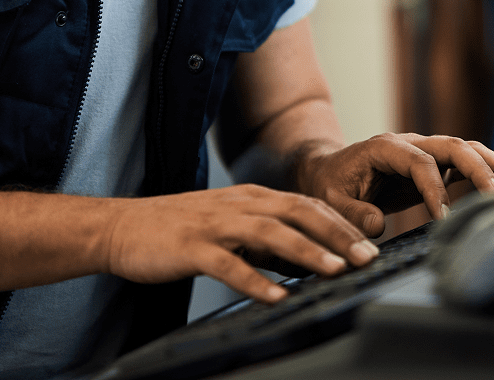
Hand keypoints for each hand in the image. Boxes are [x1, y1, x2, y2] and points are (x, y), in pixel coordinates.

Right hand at [103, 183, 378, 302]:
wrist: (123, 227)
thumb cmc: (178, 229)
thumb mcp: (229, 227)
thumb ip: (265, 239)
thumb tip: (307, 259)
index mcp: (250, 198)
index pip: (306, 204)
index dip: (341, 223)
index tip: (370, 244)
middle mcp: (238, 204)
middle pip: (297, 212)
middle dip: (336, 234)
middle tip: (367, 257)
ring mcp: (215, 224)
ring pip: (270, 233)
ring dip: (306, 251)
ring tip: (334, 271)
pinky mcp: (192, 247)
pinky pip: (228, 264)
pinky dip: (255, 279)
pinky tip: (276, 296)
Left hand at [293, 133, 493, 236]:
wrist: (327, 169)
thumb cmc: (328, 185)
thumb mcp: (330, 200)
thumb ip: (352, 212)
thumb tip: (377, 224)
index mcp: (385, 147)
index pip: (420, 162)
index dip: (436, 189)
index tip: (446, 220)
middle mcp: (410, 142)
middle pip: (452, 146)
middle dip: (480, 169)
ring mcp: (423, 150)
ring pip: (465, 149)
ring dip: (493, 165)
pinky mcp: (432, 163)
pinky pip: (465, 159)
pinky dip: (490, 164)